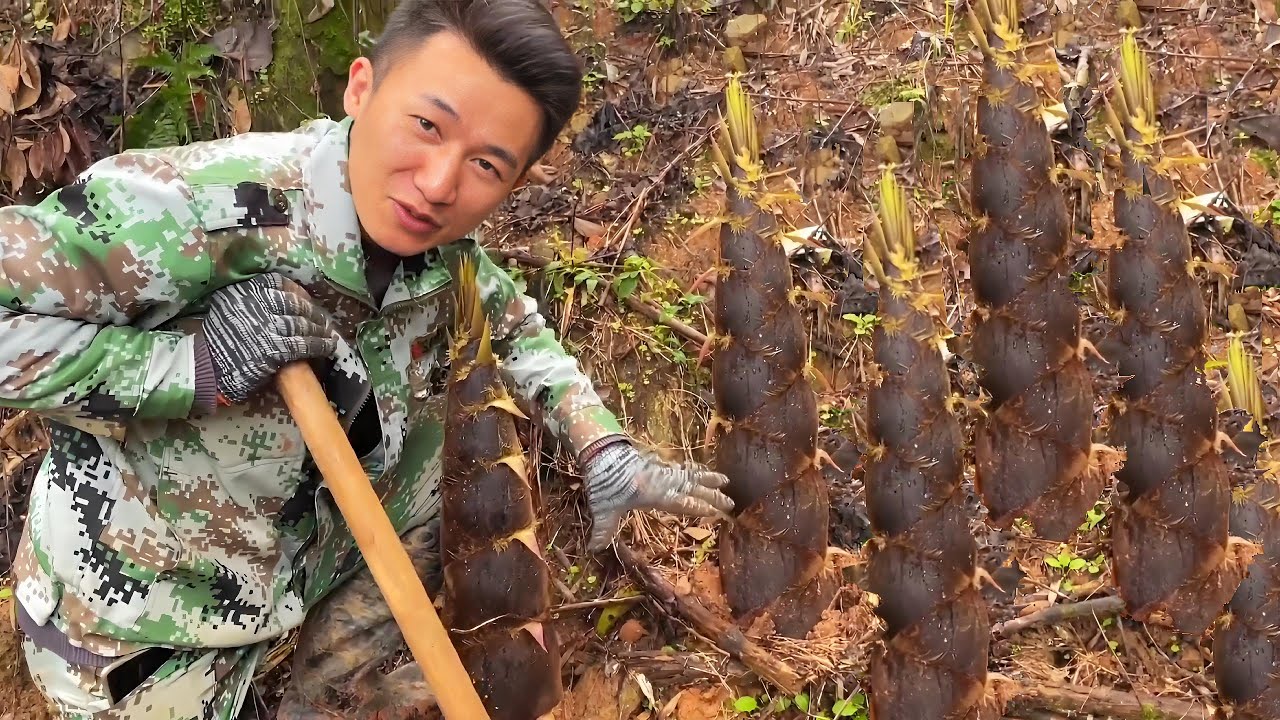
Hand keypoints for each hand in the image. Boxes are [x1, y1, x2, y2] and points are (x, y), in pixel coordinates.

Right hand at [204, 273, 338, 403]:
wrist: (206, 367)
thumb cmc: (218, 338)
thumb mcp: (227, 306)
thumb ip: (249, 297)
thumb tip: (279, 294)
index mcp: (245, 291)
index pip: (278, 282)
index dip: (296, 291)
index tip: (305, 298)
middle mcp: (258, 305)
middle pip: (295, 305)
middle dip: (312, 312)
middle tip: (323, 319)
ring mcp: (267, 327)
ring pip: (302, 325)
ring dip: (320, 330)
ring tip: (328, 334)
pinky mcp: (275, 349)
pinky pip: (303, 345)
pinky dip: (319, 346)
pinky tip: (328, 347)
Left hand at [579, 438, 733, 550]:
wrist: (600, 450)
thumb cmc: (603, 482)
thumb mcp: (603, 509)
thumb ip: (603, 529)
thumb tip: (594, 549)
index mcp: (655, 495)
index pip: (684, 503)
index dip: (701, 508)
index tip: (717, 512)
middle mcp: (663, 482)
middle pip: (693, 488)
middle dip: (712, 495)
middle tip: (731, 502)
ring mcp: (662, 471)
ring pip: (690, 475)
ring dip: (708, 479)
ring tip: (725, 481)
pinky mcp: (658, 463)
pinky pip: (682, 467)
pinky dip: (694, 469)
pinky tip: (700, 470)